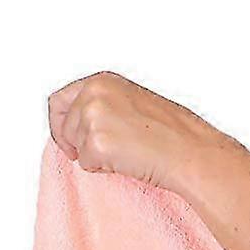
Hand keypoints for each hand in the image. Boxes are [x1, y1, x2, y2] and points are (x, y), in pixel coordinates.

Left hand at [47, 71, 226, 193]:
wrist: (190, 153)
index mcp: (102, 81)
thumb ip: (104, 105)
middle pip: (64, 126)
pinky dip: (103, 169)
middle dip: (78, 143)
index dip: (59, 123)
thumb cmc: (174, 133)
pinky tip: (128, 162)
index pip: (60, 100)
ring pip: (75, 145)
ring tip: (127, 154)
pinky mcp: (96, 143)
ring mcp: (93, 117)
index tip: (67, 139)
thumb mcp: (133, 103)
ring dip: (95, 156)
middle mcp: (93, 94)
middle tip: (103, 155)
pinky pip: (86, 164)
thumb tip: (82, 123)